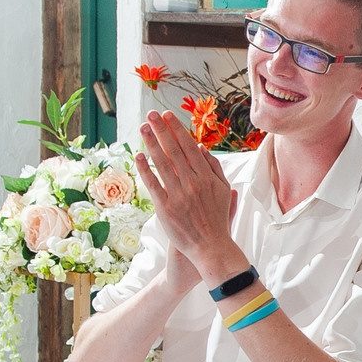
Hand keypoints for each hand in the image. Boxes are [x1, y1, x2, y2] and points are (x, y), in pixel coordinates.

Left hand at [135, 113, 245, 283]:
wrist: (210, 247)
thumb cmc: (217, 219)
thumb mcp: (223, 191)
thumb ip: (214, 168)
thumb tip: (200, 148)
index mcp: (207, 178)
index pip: (189, 148)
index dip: (177, 130)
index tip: (167, 116)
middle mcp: (192, 184)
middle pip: (174, 151)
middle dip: (161, 130)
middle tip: (151, 114)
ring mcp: (178, 196)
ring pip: (162, 164)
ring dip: (151, 144)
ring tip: (143, 128)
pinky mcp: (165, 208)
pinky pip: (153, 185)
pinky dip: (145, 170)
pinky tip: (139, 156)